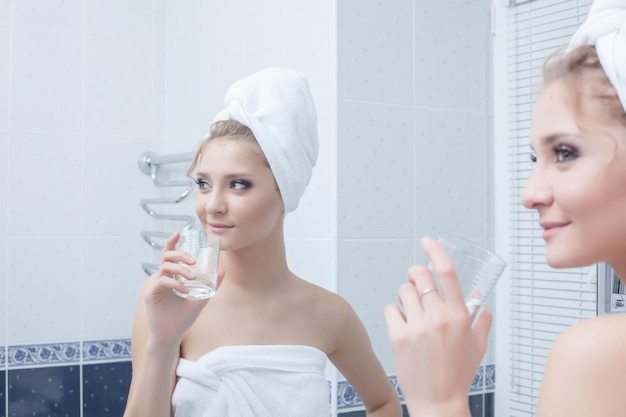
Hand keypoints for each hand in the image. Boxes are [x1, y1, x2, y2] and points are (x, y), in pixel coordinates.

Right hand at [142, 232, 211, 345]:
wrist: (172, 336)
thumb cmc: (183, 318)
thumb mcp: (201, 298)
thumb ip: (212, 285)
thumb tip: (223, 270)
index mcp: (170, 276)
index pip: (169, 255)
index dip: (172, 242)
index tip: (179, 233)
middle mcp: (161, 278)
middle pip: (166, 256)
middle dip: (180, 255)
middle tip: (193, 261)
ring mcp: (154, 285)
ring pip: (165, 267)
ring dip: (180, 269)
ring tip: (192, 277)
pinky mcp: (150, 294)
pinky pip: (161, 281)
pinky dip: (175, 283)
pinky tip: (185, 291)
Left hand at [384, 236, 491, 416]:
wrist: (439, 401)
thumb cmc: (458, 376)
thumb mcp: (478, 346)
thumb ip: (481, 319)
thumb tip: (480, 300)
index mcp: (460, 316)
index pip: (447, 272)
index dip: (435, 251)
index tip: (427, 241)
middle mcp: (438, 317)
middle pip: (420, 276)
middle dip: (416, 274)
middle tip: (416, 281)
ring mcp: (417, 326)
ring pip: (403, 291)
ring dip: (406, 295)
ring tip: (411, 310)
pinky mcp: (398, 336)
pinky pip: (390, 309)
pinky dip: (394, 313)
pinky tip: (402, 324)